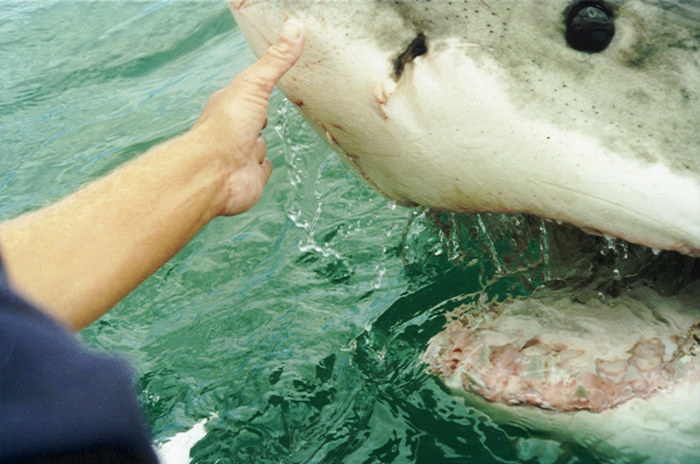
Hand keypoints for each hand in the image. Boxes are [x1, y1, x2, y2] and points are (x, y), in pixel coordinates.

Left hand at [191, 19, 304, 215]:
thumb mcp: (254, 85)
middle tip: (264, 114)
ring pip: (257, 148)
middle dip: (258, 121)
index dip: (255, 90)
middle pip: (251, 122)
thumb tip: (295, 27)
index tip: (263, 85)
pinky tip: (260, 165)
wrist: (215, 174)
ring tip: (258, 141)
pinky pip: (261, 170)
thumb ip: (276, 61)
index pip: (245, 94)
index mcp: (229, 106)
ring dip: (261, 147)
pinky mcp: (250, 177)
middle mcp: (233, 130)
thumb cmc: (225, 128)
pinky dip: (263, 168)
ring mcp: (241, 155)